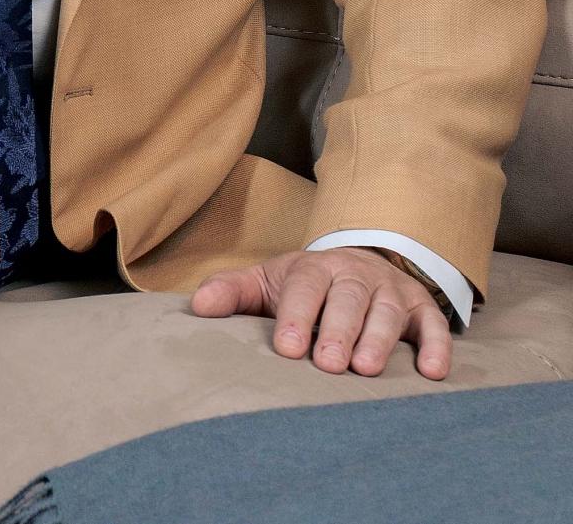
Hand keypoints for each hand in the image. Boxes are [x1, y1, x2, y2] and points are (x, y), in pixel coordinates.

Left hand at [192, 246, 451, 379]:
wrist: (360, 261)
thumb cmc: (307, 284)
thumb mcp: (268, 281)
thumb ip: (233, 291)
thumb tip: (197, 307)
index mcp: (314, 268)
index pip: (303, 287)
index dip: (295, 316)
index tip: (287, 348)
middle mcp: (354, 275)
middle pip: (346, 299)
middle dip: (337, 330)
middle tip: (328, 364)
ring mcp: (391, 291)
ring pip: (387, 313)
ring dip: (378, 340)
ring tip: (365, 371)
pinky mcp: (423, 310)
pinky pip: (435, 326)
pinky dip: (437, 347)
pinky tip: (432, 372)